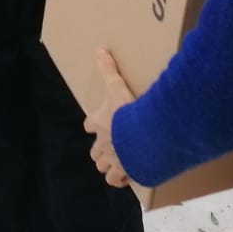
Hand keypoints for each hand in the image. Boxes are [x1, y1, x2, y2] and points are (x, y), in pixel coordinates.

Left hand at [84, 50, 135, 188]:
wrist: (143, 134)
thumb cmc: (128, 110)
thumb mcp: (117, 86)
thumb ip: (108, 69)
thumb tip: (99, 50)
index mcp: (99, 123)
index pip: (89, 125)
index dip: (93, 124)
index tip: (98, 123)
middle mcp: (103, 144)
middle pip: (95, 152)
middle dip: (100, 150)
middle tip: (111, 145)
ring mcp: (114, 160)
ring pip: (104, 168)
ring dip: (109, 165)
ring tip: (119, 161)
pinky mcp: (126, 172)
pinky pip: (117, 181)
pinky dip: (121, 179)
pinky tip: (128, 175)